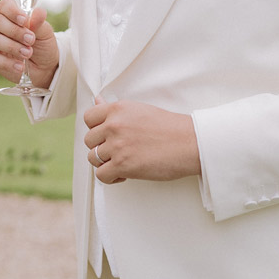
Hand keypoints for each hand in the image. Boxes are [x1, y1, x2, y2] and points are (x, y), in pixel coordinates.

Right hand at [0, 0, 57, 87]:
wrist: (43, 67)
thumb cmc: (42, 44)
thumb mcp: (45, 33)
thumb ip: (39, 23)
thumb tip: (39, 12)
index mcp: (9, 11)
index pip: (5, 5)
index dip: (13, 12)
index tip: (24, 21)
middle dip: (14, 31)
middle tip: (31, 40)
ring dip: (11, 47)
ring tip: (28, 53)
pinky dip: (7, 63)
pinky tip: (20, 66)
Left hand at [83, 100, 200, 183]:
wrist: (190, 143)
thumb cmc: (169, 127)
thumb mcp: (139, 110)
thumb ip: (114, 109)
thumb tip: (96, 100)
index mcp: (117, 109)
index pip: (88, 118)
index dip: (95, 129)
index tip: (106, 135)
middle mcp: (114, 125)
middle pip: (89, 140)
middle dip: (101, 147)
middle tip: (117, 151)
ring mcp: (117, 145)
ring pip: (93, 158)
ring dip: (105, 163)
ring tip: (122, 163)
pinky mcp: (123, 165)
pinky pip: (101, 175)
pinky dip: (110, 178)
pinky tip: (123, 174)